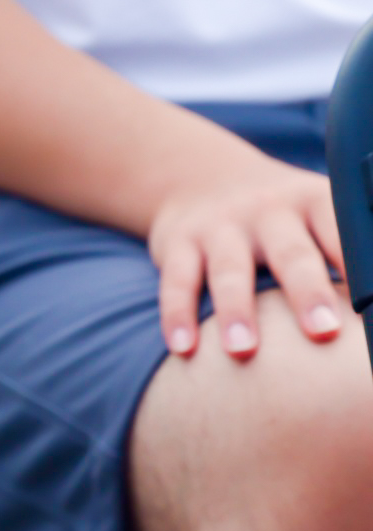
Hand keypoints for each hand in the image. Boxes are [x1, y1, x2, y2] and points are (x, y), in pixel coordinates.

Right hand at [144, 147, 347, 359]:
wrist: (199, 178)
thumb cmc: (290, 220)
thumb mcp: (329, 215)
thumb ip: (365, 247)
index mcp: (316, 204)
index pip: (344, 233)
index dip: (362, 265)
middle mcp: (268, 212)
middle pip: (290, 253)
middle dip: (307, 293)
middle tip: (325, 334)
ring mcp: (220, 227)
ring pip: (228, 269)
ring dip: (235, 310)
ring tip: (245, 352)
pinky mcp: (178, 243)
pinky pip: (176, 279)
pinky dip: (176, 314)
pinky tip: (183, 348)